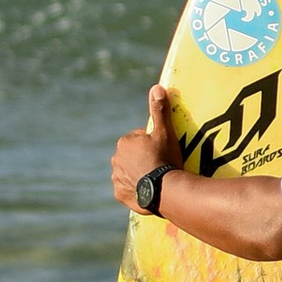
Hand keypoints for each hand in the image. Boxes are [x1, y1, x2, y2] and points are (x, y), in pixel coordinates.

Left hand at [108, 80, 182, 210]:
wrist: (165, 190)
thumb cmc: (164, 158)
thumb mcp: (164, 132)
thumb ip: (159, 110)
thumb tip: (156, 87)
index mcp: (125, 142)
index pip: (139, 139)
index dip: (152, 144)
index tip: (162, 150)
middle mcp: (116, 159)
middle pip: (133, 156)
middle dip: (143, 158)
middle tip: (161, 163)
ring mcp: (117, 178)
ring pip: (129, 171)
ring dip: (139, 173)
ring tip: (156, 178)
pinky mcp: (119, 193)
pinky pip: (128, 188)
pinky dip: (136, 188)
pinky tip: (149, 189)